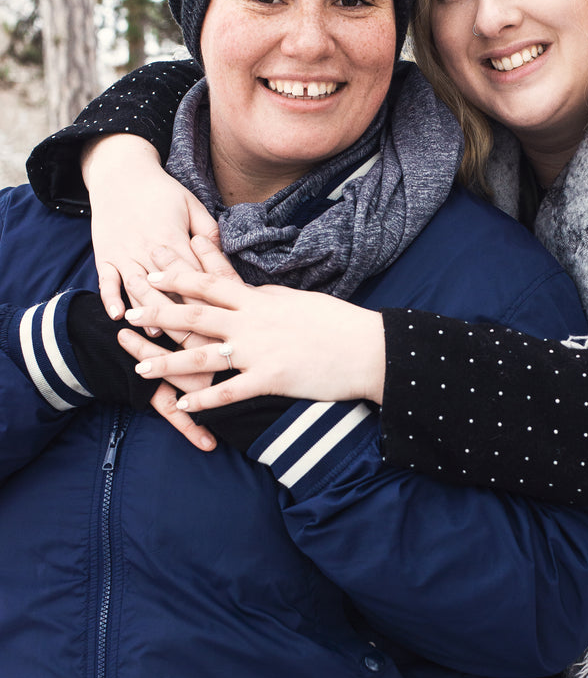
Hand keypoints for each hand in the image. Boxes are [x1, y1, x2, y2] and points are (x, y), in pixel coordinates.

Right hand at [82, 134, 219, 320]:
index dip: (207, 299)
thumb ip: (208, 232)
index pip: (194, 276)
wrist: (121, 173)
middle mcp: (148, 249)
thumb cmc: (162, 191)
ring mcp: (124, 252)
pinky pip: (106, 280)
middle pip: (166, 288)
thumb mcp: (192, 204)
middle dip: (180, 315)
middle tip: (194, 341)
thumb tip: (223, 255)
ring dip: (147, 311)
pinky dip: (110, 298)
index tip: (220, 321)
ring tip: (158, 334)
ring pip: (136, 287)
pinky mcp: (105, 255)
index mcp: (175, 238)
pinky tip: (116, 316)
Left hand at [120, 242, 386, 412]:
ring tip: (140, 367)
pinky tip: (182, 405)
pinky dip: (204, 399)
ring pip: (204, 355)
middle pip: (197, 315)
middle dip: (160, 314)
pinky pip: (230, 391)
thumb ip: (268, 298)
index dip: (180, 277)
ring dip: (169, 362)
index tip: (153, 272)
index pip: (212, 284)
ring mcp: (260, 351)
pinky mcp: (271, 379)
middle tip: (128, 312)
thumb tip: (250, 292)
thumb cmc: (337, 322)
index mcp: (261, 300)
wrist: (367, 348)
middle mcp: (254, 322)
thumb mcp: (299, 300)